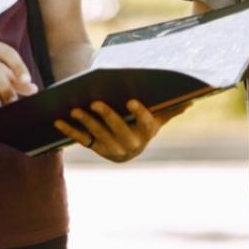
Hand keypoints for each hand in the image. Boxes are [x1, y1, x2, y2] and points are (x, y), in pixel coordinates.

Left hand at [51, 100, 186, 162]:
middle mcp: (130, 144)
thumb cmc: (142, 125)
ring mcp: (111, 149)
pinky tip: (58, 121)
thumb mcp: (157, 118)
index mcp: (146, 133)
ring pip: (97, 135)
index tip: (131, 100)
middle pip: (118, 129)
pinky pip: (81, 139)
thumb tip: (191, 100)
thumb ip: (170, 110)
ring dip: (85, 122)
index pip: (145, 123)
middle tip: (96, 102)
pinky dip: (69, 131)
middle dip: (106, 116)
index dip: (138, 112)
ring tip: (75, 109)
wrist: (128, 148)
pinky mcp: (95, 148)